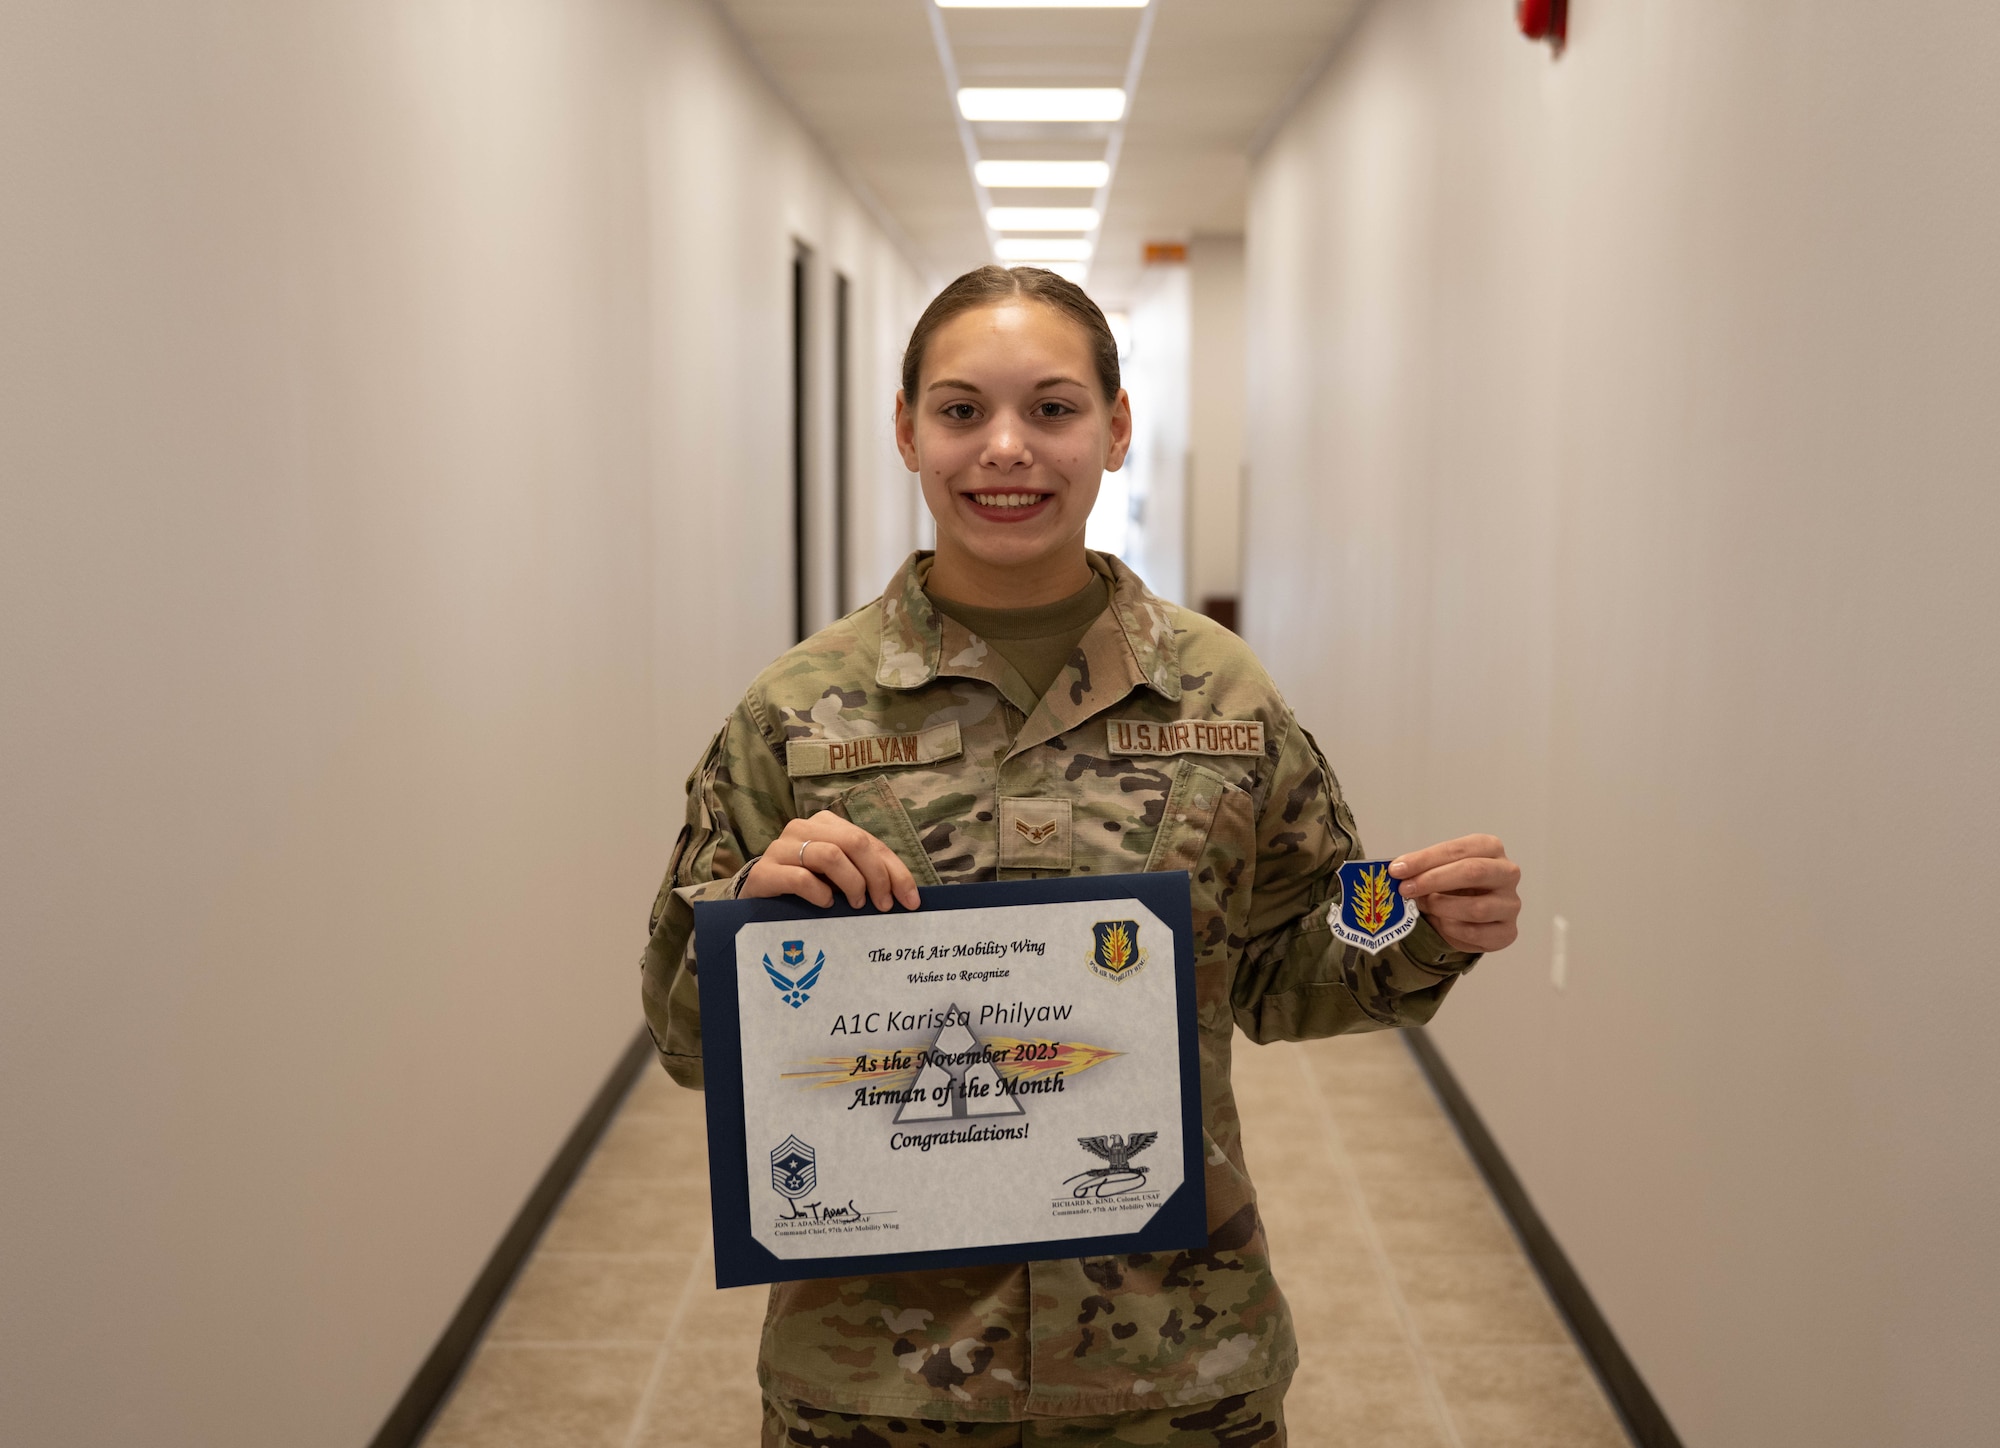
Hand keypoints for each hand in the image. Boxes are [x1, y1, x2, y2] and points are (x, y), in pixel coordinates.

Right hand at [743, 811, 921, 911]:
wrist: (756, 901)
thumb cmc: (805, 890)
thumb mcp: (840, 879)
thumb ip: (867, 876)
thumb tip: (906, 895)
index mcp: (827, 825)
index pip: (870, 842)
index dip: (895, 871)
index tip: (910, 901)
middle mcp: (803, 829)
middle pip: (854, 842)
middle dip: (877, 876)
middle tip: (882, 905)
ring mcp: (781, 848)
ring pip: (830, 855)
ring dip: (852, 883)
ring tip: (856, 905)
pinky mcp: (764, 872)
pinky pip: (800, 877)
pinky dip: (820, 892)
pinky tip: (826, 904)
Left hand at [1388, 835, 1520, 953]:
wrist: (1469, 916)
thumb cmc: (1453, 885)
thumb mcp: (1437, 869)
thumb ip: (1421, 868)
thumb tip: (1397, 871)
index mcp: (1490, 848)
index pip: (1458, 849)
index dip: (1425, 859)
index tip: (1397, 869)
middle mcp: (1507, 873)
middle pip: (1473, 872)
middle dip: (1433, 880)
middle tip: (1406, 889)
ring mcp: (1510, 904)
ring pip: (1477, 907)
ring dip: (1442, 907)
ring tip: (1423, 906)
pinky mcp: (1507, 931)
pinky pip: (1477, 933)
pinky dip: (1452, 930)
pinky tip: (1440, 923)